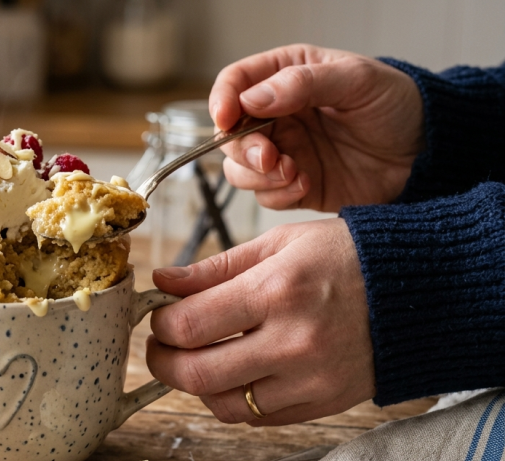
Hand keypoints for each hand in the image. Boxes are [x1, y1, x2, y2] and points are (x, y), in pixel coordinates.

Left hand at [147, 218, 374, 424]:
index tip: (159, 317)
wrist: (422, 291)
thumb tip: (163, 282)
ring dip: (197, 384)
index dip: (160, 325)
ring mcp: (311, 379)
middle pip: (197, 374)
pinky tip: (233, 374)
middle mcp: (293, 341)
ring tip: (199, 357)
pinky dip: (233, 401)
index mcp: (277, 290)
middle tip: (162, 346)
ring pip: (223, 404)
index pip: (190, 325)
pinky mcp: (325, 403)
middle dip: (163, 362)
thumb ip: (215, 268)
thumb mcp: (280, 244)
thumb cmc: (347, 257)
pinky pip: (258, 418)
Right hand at [210, 44, 423, 211]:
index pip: (235, 83)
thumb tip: (252, 99)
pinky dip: (277, 193)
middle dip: (243, 149)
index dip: (222, 100)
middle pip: (230, 133)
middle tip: (271, 158)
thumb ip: (302, 84)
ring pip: (239, 169)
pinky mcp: (293, 184)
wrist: (428, 153)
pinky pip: (265, 195)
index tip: (226, 119)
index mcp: (286, 76)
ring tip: (293, 173)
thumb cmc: (397, 105)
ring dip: (257, 176)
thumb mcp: (356, 81)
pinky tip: (306, 185)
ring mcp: (284, 151)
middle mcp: (277, 114)